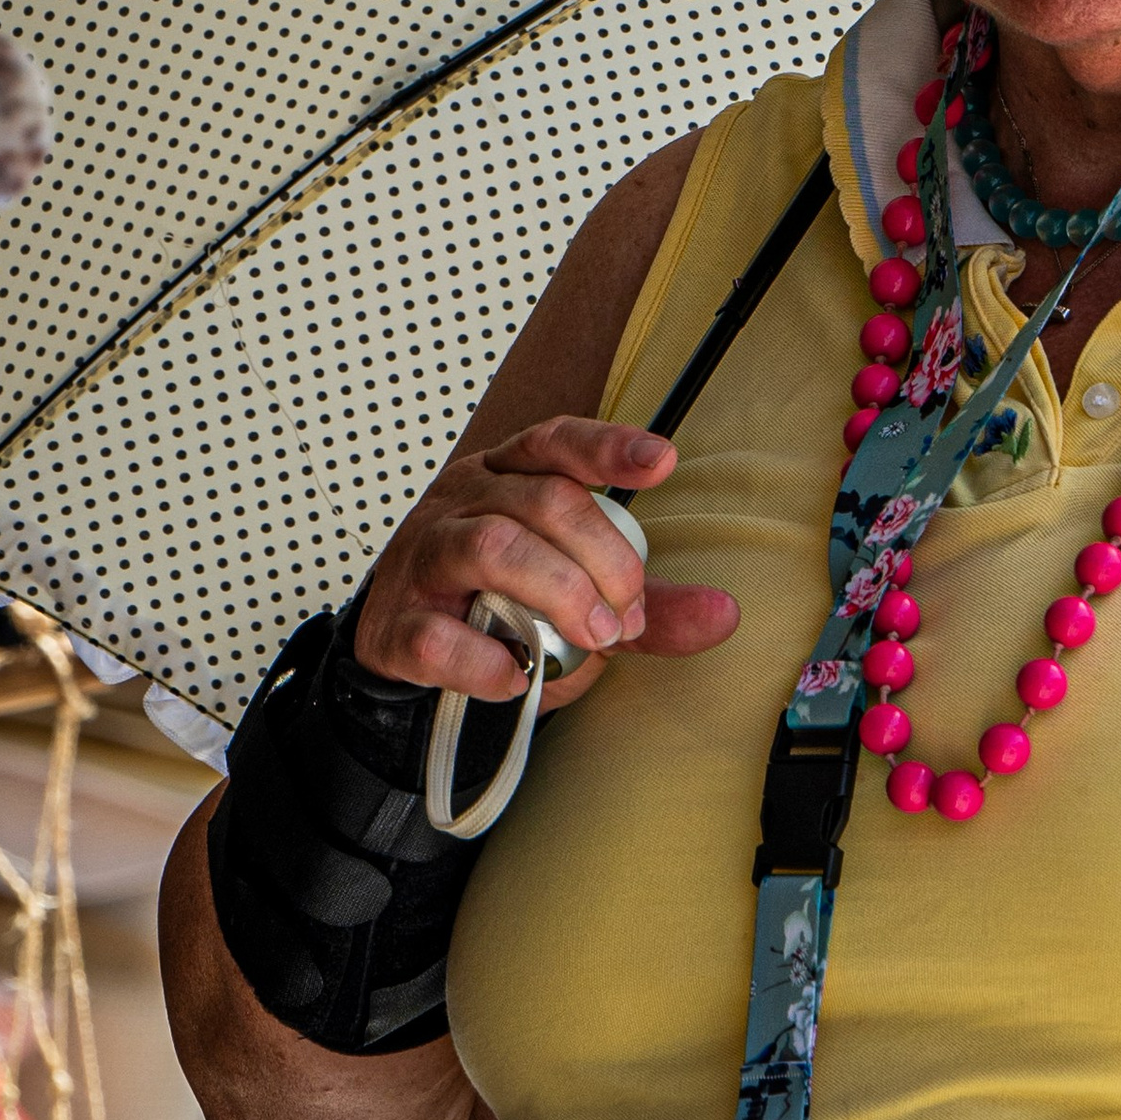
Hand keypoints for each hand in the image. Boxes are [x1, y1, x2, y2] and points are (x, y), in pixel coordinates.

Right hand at [352, 417, 738, 704]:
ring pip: (490, 546)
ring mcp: (424, 560)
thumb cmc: (498, 609)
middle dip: (603, 559)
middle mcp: (464, 504)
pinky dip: (487, 661)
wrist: (407, 653)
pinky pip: (439, 634)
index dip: (607, 447)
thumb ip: (648, 607)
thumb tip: (725, 613)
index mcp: (508, 480)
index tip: (660, 462)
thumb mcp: (582, 599)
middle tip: (626, 618)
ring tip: (592, 638)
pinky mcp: (396, 626)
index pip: (556, 443)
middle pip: (543, 500)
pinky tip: (517, 676)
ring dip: (558, 593)